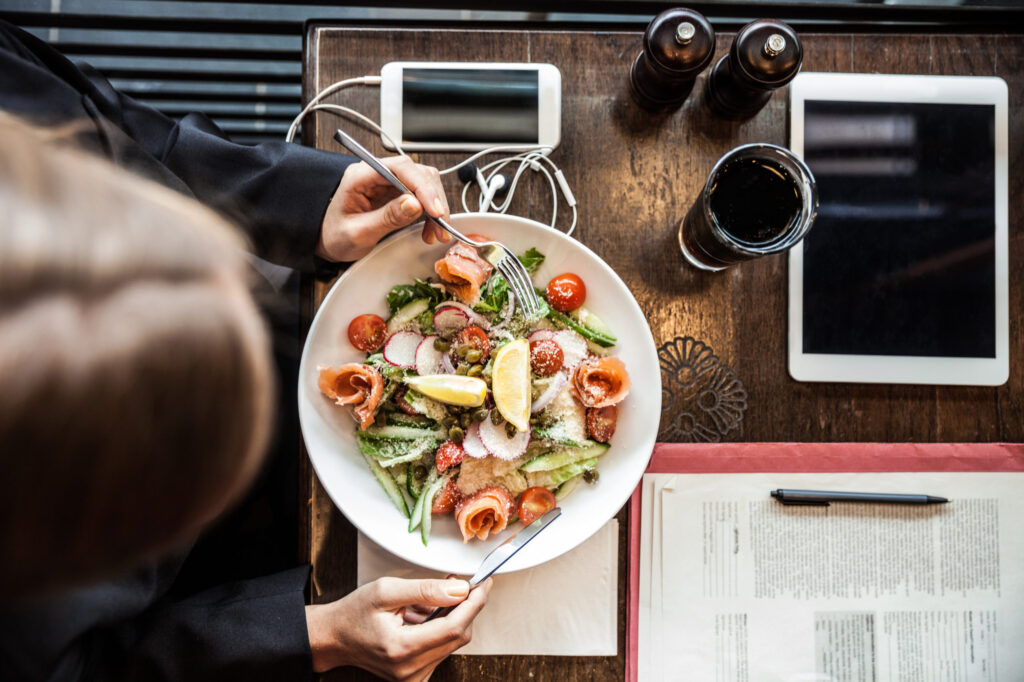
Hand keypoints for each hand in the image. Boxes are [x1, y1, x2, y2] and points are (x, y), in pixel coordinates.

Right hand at [305, 576, 491, 680]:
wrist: (334, 638)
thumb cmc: (354, 613)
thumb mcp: (386, 591)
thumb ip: (426, 590)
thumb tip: (460, 589)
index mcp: (401, 649)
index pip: (454, 627)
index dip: (474, 603)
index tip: (484, 583)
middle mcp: (410, 670)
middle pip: (458, 636)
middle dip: (467, 607)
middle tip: (463, 582)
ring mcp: (413, 677)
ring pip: (452, 642)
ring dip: (453, 617)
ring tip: (436, 597)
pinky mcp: (416, 677)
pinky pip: (441, 649)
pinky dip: (442, 629)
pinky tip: (428, 615)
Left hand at [318, 156, 451, 261]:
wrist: (327, 240)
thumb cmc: (335, 235)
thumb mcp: (358, 232)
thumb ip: (386, 218)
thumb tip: (414, 204)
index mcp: (361, 175)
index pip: (399, 168)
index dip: (421, 187)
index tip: (434, 210)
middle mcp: (377, 173)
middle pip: (417, 173)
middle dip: (433, 200)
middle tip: (440, 226)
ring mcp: (389, 182)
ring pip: (425, 183)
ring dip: (436, 207)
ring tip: (436, 232)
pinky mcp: (397, 192)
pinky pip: (422, 196)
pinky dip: (432, 212)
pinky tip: (431, 229)